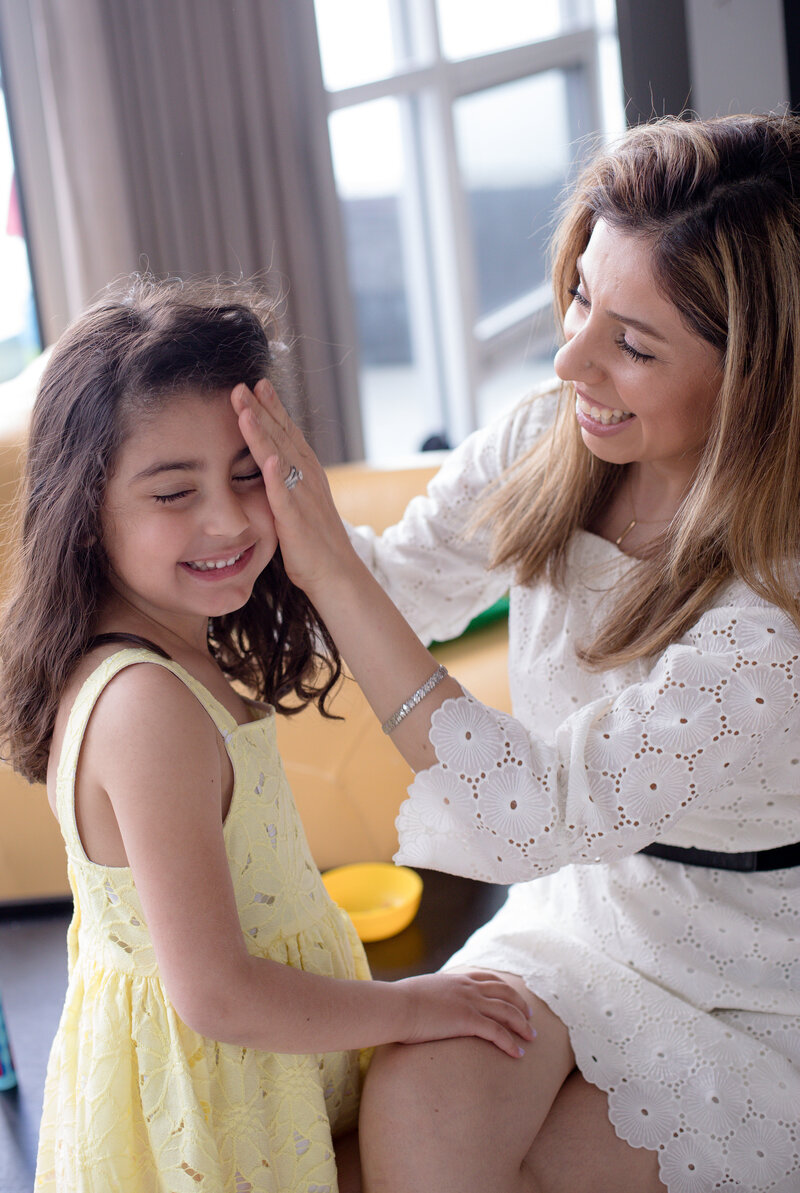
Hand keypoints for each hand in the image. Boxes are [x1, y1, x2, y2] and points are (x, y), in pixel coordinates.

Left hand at [231, 380, 356, 594]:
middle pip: (282, 437)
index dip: (273, 408)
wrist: (337, 574)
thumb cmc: (315, 543)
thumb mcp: (300, 504)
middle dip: (262, 409)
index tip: (257, 385)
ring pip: (280, 457)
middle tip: (243, 384)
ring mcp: (302, 497)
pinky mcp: (295, 520)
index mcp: (308, 473)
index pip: (289, 434)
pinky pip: (284, 495)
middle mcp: (308, 478)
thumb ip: (286, 483)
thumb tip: (271, 466)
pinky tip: (267, 458)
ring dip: (262, 431)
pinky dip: (276, 476)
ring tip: (245, 407)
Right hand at [396, 970, 534, 1057]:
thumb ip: (430, 996)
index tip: (514, 997)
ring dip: (523, 1025)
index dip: (504, 988)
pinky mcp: (468, 1021)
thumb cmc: (399, 1003)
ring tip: (531, 1038)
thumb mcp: (419, 992)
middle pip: (505, 993)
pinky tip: (518, 1054)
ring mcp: (470, 1002)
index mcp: (456, 979)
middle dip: (520, 1005)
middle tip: (530, 1018)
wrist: (396, 1006)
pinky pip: (498, 1032)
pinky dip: (511, 1043)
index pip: (488, 978)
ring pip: (507, 1012)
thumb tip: (424, 1004)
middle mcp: (467, 987)